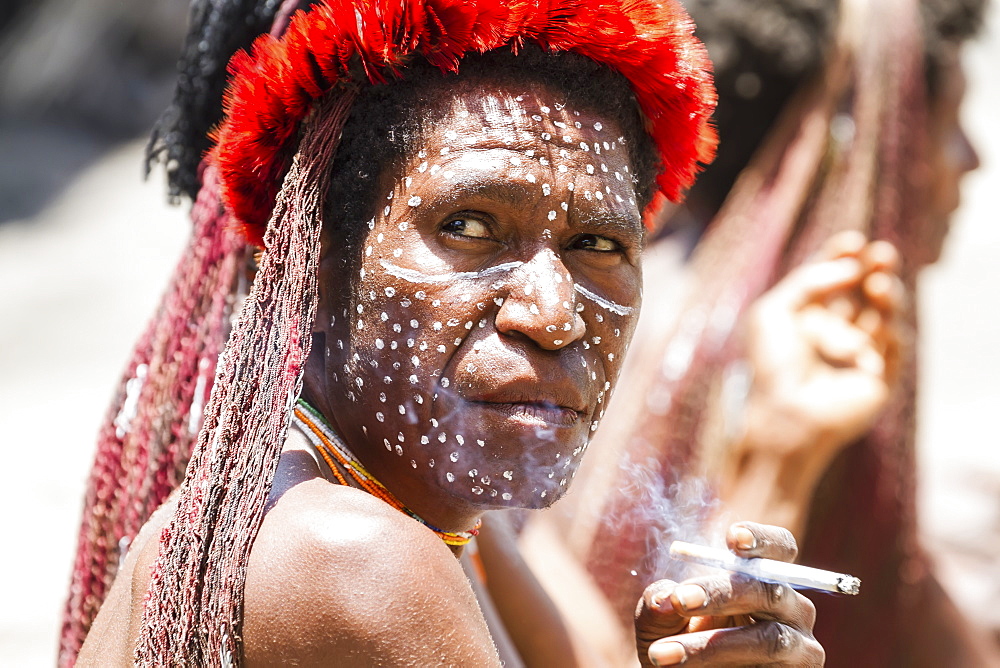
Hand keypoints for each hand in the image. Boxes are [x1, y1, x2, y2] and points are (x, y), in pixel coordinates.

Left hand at [635, 522, 822, 666]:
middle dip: (722, 594)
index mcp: (763, 580)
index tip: (732, 537)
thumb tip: (665, 599)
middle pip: (770, 592)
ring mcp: (800, 649)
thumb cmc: (676, 644)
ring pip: (769, 640)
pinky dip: (718, 667)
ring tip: (661, 655)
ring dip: (712, 646)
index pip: (779, 548)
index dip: (762, 539)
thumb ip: (659, 604)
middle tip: (680, 599)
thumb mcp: (657, 622)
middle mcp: (791, 610)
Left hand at [742, 230, 903, 461]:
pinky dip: (889, 331)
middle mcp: (836, 331)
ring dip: (886, 295)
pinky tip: (878, 326)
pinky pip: (894, 346)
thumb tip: (851, 268)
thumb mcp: (774, 311)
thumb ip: (808, 281)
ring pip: (883, 314)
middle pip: (864, 290)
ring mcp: (860, 352)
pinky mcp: (880, 376)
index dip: (844, 258)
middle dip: (876, 269)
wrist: (786, 413)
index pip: (833, 278)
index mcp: (808, 315)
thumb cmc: (772, 364)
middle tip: (882, 253)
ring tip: (878, 284)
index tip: (852, 242)